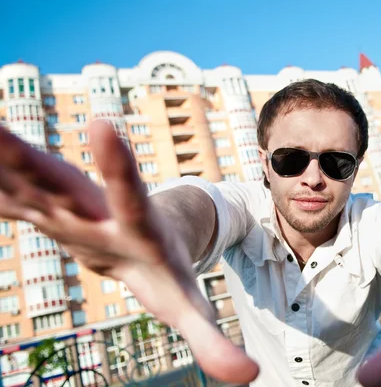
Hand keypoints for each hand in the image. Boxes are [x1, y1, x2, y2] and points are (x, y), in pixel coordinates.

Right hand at [0, 120, 258, 382]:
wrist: (147, 236)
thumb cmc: (168, 271)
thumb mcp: (188, 307)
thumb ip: (213, 340)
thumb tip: (250, 376)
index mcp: (135, 228)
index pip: (128, 196)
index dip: (116, 166)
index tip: (102, 125)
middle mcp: (97, 210)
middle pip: (60, 182)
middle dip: (24, 158)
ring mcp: (67, 207)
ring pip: (24, 179)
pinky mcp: (44, 210)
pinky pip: (7, 194)